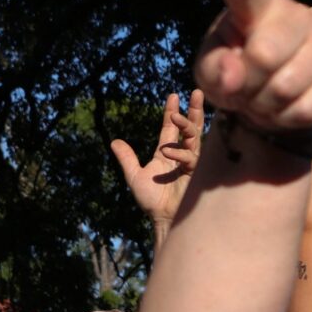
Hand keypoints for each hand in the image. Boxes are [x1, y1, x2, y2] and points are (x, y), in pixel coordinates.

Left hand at [108, 87, 203, 227]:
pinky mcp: (196, 173)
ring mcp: (190, 163)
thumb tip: (114, 141)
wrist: (162, 218)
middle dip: (194, 110)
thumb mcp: (134, 176)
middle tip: (197, 92)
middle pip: (191, 128)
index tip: (173, 96)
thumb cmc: (151, 201)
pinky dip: (179, 152)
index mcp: (167, 153)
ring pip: (194, 138)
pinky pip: (190, 157)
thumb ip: (126, 158)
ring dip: (187, 124)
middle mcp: (181, 155)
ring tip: (177, 115)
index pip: (171, 129)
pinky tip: (167, 151)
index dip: (172, 112)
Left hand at [195, 0, 311, 135]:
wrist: (272, 90)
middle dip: (245, 83)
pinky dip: (282, 120)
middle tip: (240, 86)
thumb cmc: (235, 68)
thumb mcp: (211, 69)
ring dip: (262, 106)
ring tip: (259, 98)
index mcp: (255, 5)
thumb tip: (234, 77)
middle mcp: (295, 16)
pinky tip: (279, 109)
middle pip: (264, 55)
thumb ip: (214, 69)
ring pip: (285, 89)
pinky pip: (303, 111)